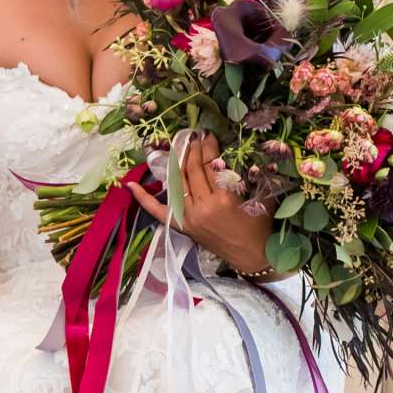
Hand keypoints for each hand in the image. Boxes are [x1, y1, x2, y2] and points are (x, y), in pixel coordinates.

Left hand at [130, 133, 270, 275]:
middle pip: (192, 170)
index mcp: (224, 198)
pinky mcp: (182, 227)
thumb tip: (241, 154)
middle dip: (193, 150)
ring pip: (177, 183)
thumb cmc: (260, 227)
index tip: (208, 136)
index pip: (210, 164)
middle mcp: (202, 206)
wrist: (253, 257)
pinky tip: (130, 185)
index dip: (208, 147)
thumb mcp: (262, 198)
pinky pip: (157, 211)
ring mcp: (189, 217)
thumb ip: (252, 176)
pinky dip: (143, 198)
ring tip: (182, 148)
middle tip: (195, 138)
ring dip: (177, 163)